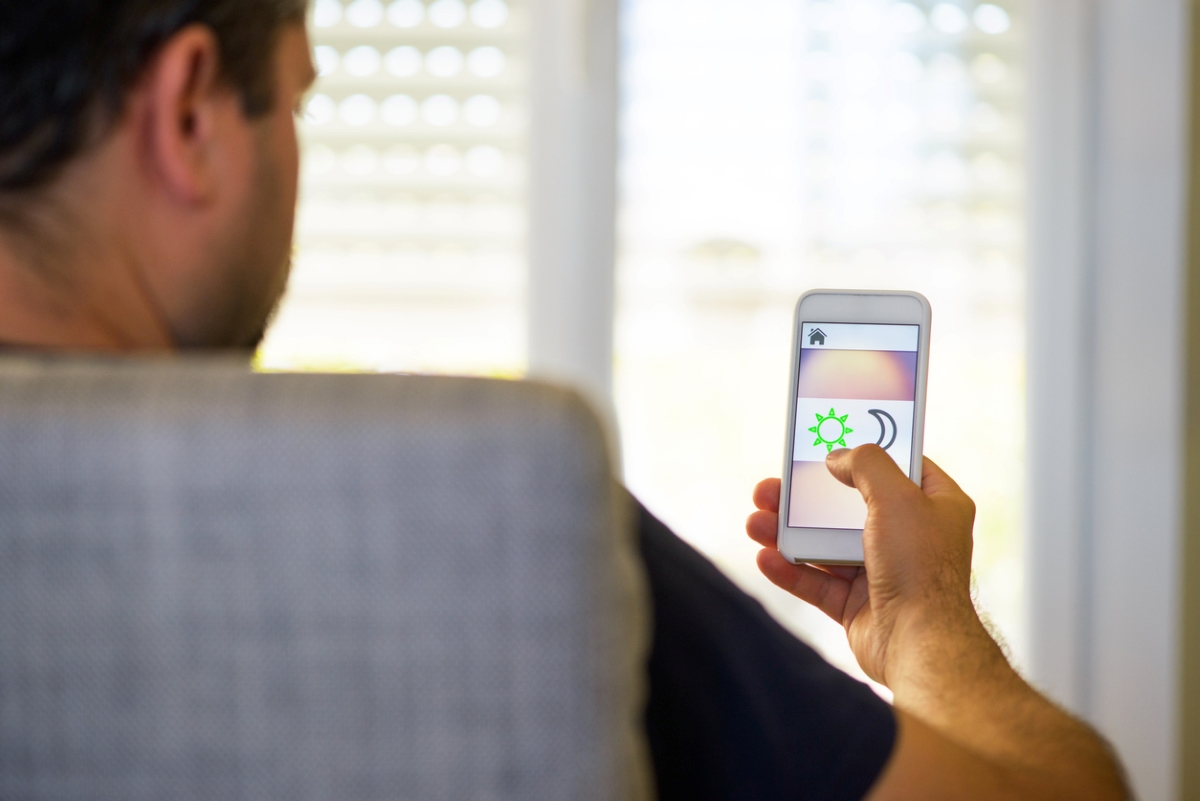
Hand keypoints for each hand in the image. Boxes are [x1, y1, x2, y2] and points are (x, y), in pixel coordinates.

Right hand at [745, 445, 977, 686]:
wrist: (919, 644)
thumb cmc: (920, 568)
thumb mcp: (897, 496)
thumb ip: (866, 464)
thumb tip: (837, 456)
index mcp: (936, 506)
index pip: (901, 468)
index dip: (865, 454)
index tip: (830, 444)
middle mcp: (911, 538)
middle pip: (848, 508)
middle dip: (806, 499)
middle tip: (772, 488)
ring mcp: (883, 573)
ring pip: (826, 545)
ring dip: (788, 534)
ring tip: (755, 522)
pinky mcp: (859, 606)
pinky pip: (818, 583)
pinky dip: (791, 570)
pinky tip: (766, 558)